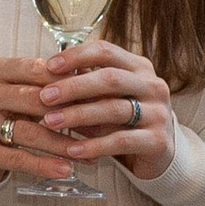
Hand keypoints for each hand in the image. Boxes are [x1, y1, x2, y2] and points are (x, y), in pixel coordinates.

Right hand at [0, 55, 87, 185]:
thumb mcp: (16, 92)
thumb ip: (45, 84)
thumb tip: (92, 77)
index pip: (35, 70)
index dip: (68, 83)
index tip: (97, 96)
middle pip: (34, 99)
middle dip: (71, 113)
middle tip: (99, 126)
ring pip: (28, 131)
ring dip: (63, 144)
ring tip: (89, 153)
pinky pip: (16, 158)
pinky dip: (44, 165)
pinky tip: (65, 170)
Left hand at [38, 39, 177, 180]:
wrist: (160, 154)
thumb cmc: (125, 120)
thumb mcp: (107, 98)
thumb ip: (85, 87)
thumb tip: (44, 79)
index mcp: (139, 67)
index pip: (106, 51)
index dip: (76, 56)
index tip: (49, 65)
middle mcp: (152, 85)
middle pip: (110, 79)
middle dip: (73, 87)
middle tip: (45, 96)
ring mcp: (158, 113)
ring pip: (114, 109)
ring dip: (78, 115)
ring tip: (50, 121)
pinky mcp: (158, 140)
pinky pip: (121, 141)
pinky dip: (94, 145)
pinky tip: (72, 149)